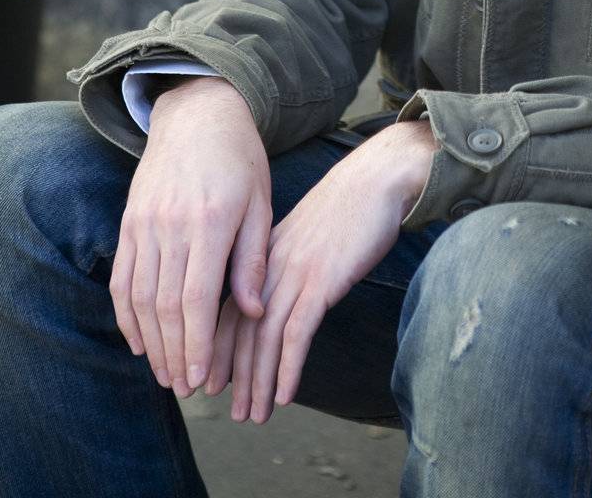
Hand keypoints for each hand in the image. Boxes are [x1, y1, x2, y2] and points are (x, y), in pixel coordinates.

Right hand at [108, 76, 271, 396]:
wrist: (198, 114)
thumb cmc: (240, 160)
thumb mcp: (260, 203)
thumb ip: (254, 258)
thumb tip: (254, 312)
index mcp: (210, 221)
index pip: (197, 298)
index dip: (197, 344)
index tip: (202, 380)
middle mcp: (171, 225)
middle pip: (165, 306)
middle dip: (175, 354)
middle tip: (186, 388)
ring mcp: (145, 224)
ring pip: (139, 298)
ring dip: (150, 342)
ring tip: (165, 373)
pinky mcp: (129, 222)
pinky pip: (121, 278)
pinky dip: (126, 315)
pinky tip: (139, 340)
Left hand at [203, 118, 438, 422]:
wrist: (378, 177)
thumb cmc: (350, 205)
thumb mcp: (308, 234)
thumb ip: (288, 262)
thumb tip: (281, 296)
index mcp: (264, 253)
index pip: (229, 309)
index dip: (218, 349)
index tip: (214, 381)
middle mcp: (272, 265)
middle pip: (241, 330)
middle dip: (235, 376)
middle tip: (234, 413)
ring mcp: (296, 272)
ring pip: (265, 338)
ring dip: (258, 382)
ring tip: (256, 414)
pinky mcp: (322, 280)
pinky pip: (298, 333)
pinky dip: (288, 368)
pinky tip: (286, 394)